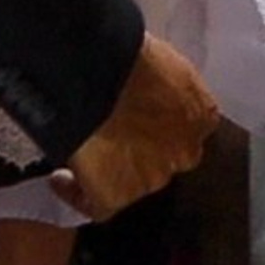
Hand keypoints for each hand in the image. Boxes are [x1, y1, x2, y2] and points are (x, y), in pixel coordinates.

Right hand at [51, 34, 217, 220]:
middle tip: (115, 140)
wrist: (102, 74)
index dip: (163, 129)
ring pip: (133, 183)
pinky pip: (96, 206)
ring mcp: (152, 178)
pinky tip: (61, 177)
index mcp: (203, 115)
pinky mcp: (116, 198)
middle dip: (144, 152)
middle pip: (164, 160)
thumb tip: (154, 97)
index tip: (142, 124)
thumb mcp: (170, 67)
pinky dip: (76, 193)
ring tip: (86, 156)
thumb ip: (172, 92)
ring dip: (112, 171)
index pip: (187, 132)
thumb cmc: (133, 59)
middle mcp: (185, 151)